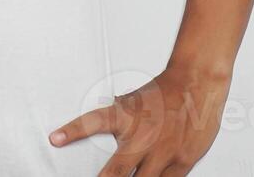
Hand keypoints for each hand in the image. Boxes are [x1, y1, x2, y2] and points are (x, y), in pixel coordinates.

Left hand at [47, 63, 230, 175]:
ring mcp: (162, 152)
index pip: (93, 122)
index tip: (56, 138)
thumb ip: (118, 119)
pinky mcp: (182, 162)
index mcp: (125, 117)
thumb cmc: (164, 93)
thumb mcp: (133, 102)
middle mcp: (142, 136)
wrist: (198, 84)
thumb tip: (102, 127)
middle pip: (117, 171)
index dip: (73, 131)